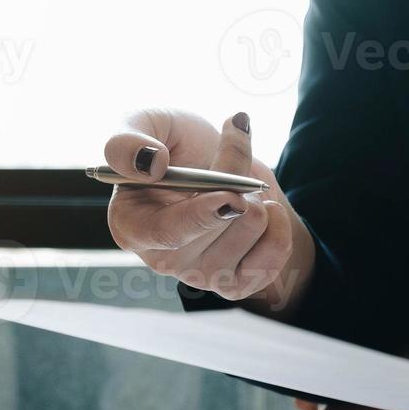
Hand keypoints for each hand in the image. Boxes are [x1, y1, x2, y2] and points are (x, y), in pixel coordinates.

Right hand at [104, 109, 313, 309]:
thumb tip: (151, 163)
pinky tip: (268, 209)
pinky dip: (280, 223)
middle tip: (235, 147)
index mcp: (131, 225)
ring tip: (240, 186)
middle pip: (218, 224)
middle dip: (237, 179)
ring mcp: (200, 275)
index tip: (229, 194)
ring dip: (256, 194)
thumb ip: (128, 138)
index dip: (199, 216)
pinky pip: (273, 256)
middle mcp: (162, 259)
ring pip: (249, 229)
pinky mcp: (234, 285)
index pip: (165, 233)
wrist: (216, 165)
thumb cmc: (173, 145)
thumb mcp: (145, 123)